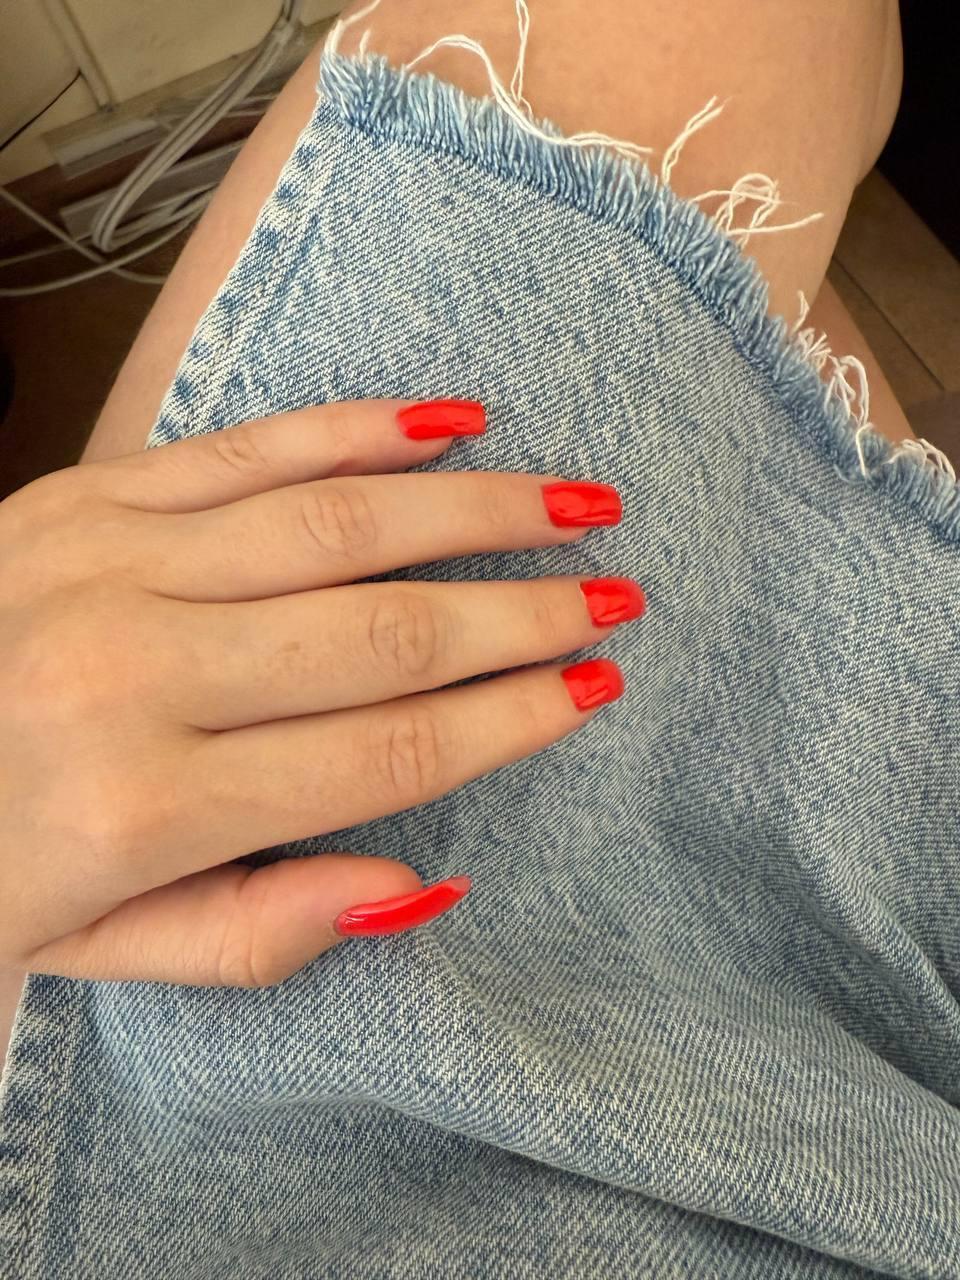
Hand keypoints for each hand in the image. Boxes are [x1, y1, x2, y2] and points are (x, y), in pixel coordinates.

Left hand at [0, 399, 642, 986]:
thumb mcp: (98, 949)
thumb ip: (255, 934)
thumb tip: (416, 881)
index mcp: (146, 806)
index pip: (383, 753)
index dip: (508, 720)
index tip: (592, 687)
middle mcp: (137, 671)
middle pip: (385, 634)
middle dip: (521, 616)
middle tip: (614, 595)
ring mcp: (109, 561)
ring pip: (338, 524)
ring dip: (475, 511)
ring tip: (573, 504)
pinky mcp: (87, 491)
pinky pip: (250, 446)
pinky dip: (359, 428)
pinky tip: (450, 420)